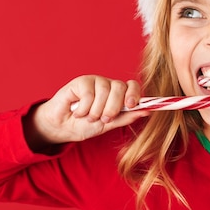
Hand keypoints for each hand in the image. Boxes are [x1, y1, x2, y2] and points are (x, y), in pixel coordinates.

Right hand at [25, 75, 149, 147]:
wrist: (62, 128)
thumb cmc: (85, 125)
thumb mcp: (108, 124)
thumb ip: (126, 117)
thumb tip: (147, 111)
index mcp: (118, 94)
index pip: (132, 86)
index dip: (134, 93)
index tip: (132, 105)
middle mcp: (108, 85)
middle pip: (119, 87)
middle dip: (113, 107)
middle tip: (104, 118)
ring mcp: (94, 82)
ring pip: (104, 92)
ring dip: (96, 111)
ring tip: (88, 117)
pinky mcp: (80, 81)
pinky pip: (88, 94)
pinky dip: (83, 108)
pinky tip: (78, 111)